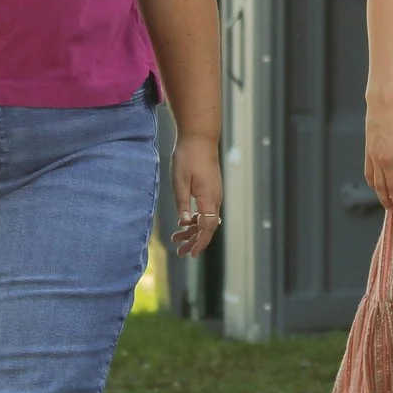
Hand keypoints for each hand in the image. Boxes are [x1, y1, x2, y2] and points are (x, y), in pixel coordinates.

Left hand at [167, 136, 223, 256]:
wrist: (199, 138)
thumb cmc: (188, 157)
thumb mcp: (180, 181)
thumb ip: (182, 203)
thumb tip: (184, 222)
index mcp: (209, 198)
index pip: (208, 227)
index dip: (200, 242)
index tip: (191, 254)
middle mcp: (215, 198)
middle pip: (209, 226)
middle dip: (195, 241)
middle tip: (180, 252)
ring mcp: (215, 193)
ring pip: (207, 218)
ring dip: (193, 230)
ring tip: (177, 238)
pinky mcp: (211, 188)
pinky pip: (207, 210)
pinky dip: (196, 219)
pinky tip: (185, 221)